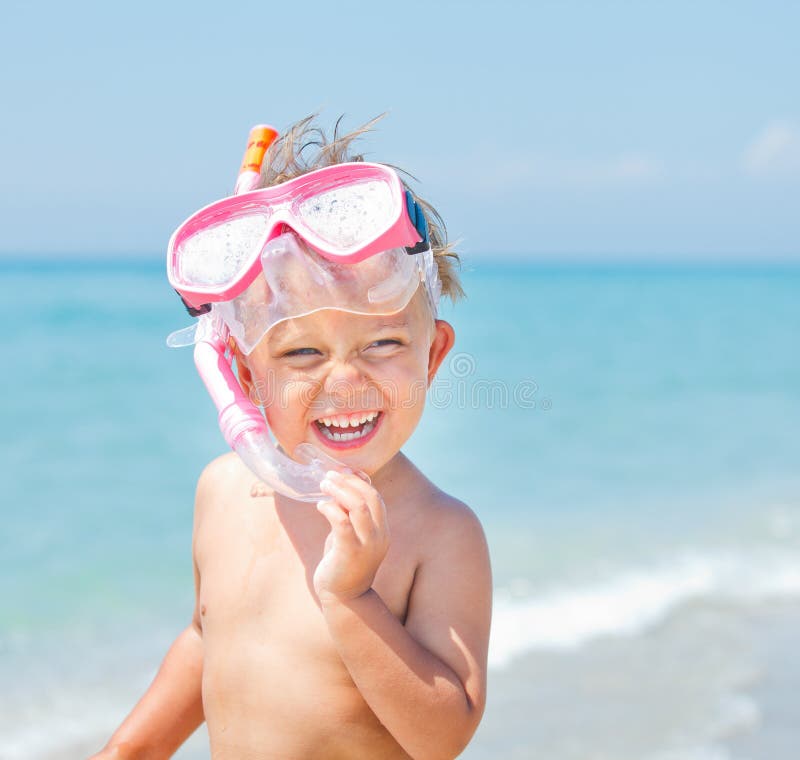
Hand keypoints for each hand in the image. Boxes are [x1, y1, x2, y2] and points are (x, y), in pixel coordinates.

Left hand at [314, 470, 389, 603]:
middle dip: (348, 482)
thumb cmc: (344, 563)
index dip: (358, 481)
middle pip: (369, 497)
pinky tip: (320, 505)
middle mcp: (379, 536)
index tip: (341, 472)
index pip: (376, 497)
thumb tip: (338, 490)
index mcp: (382, 530)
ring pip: (358, 507)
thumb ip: (349, 516)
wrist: (344, 598)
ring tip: (324, 485)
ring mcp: (367, 545)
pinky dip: (330, 509)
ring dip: (339, 491)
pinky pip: (342, 523)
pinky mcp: (350, 553)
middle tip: (329, 476)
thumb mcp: (352, 536)